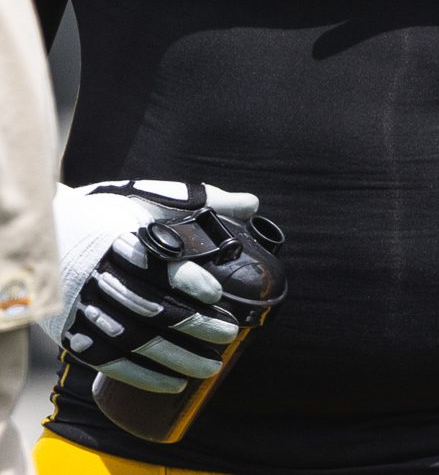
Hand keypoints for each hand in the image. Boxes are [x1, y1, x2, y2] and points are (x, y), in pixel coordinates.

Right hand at [42, 181, 258, 393]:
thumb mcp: (147, 198)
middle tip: (228, 334)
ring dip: (176, 358)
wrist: (41, 233)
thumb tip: (252, 204)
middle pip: (150, 306)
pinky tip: (174, 383)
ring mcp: (83, 307)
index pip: (155, 262)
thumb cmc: (107, 215)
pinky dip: (143, 376)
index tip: (215, 293)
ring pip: (133, 339)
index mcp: (119, 239)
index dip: (187, 279)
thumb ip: (200, 201)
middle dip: (193, 324)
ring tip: (212, 367)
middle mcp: (99, 276)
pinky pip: (108, 361)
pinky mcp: (72, 332)